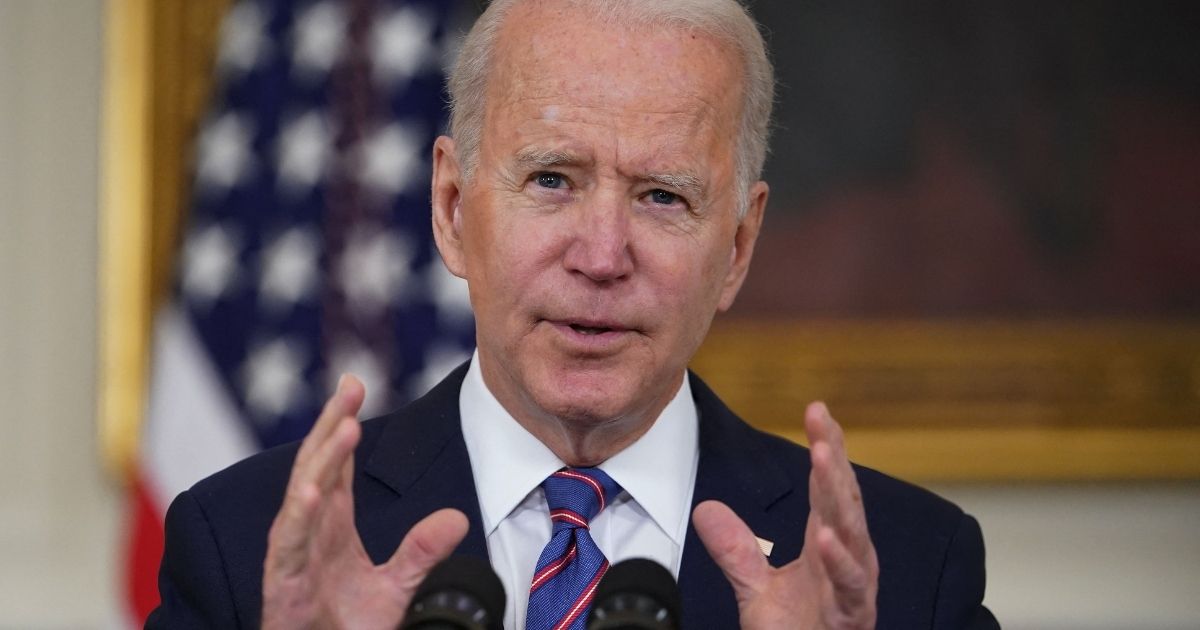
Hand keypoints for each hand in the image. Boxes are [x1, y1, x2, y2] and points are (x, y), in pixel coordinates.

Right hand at [261, 375, 469, 628]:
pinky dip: (298, 519)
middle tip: (351, 385)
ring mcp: (293, 556)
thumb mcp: (396, 587)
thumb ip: (422, 552)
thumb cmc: (347, 628)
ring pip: (303, 497)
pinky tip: (311, 493)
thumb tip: (457, 518)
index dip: (343, 425)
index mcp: (331, 527)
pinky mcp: (283, 585)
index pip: (336, 465)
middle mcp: (309, 533)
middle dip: (332, 424)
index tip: (355, 386)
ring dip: (323, 462)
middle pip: (317, 466)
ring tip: (343, 427)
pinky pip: (288, 546)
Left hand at [693, 402, 877, 629]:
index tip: (817, 410)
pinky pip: (851, 585)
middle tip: (821, 419)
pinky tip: (827, 538)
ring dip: (838, 493)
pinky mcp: (853, 614)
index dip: (826, 447)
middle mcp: (848, 558)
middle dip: (833, 457)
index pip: (828, 487)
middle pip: (843, 498)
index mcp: (829, 544)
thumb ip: (735, 550)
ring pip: (852, 532)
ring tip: (823, 456)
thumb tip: (705, 509)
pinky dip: (841, 561)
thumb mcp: (756, 589)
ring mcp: (854, 585)